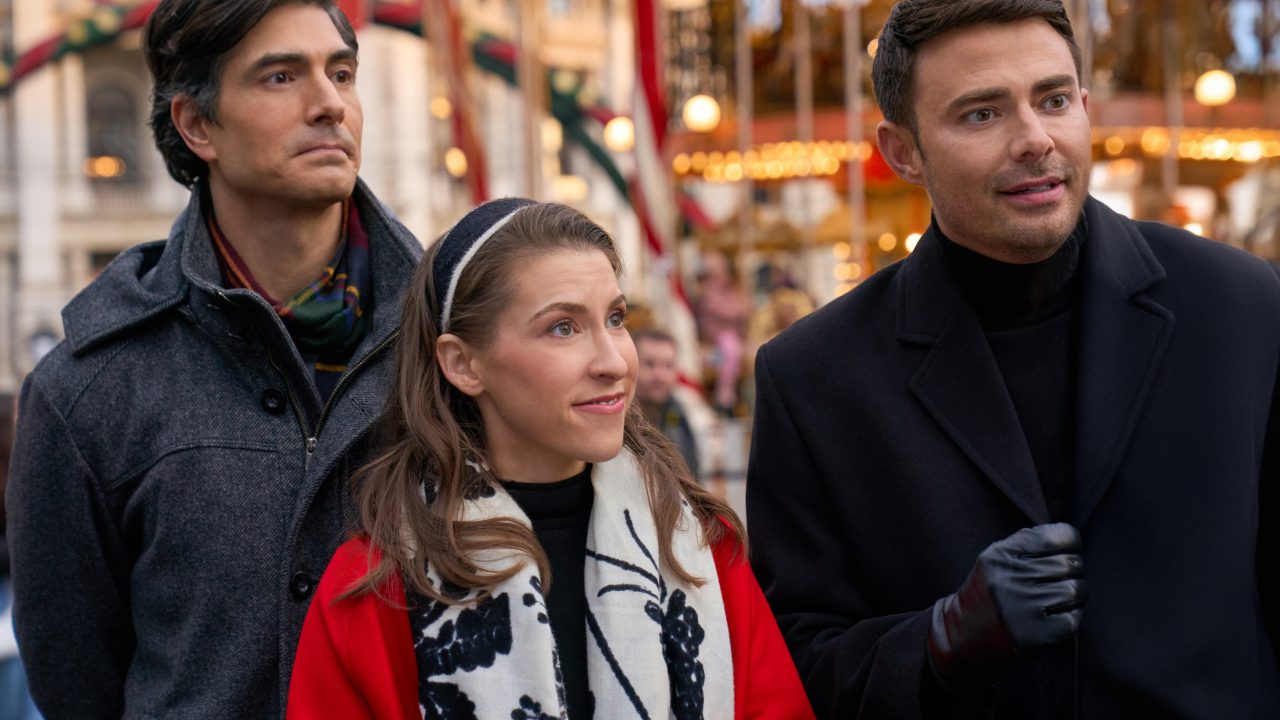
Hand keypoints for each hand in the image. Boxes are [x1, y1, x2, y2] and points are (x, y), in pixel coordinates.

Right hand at [927, 523, 1087, 689]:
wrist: (962, 635)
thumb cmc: (987, 593)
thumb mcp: (994, 560)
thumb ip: (1027, 544)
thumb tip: (1068, 538)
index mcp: (1000, 556)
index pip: (1054, 537)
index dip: (1069, 541)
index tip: (1067, 549)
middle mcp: (1010, 580)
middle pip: (1069, 564)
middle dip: (1073, 570)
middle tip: (1061, 578)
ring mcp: (1023, 608)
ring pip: (1076, 590)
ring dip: (1075, 594)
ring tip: (1059, 597)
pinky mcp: (1035, 635)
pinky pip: (1073, 617)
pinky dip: (1071, 615)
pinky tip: (1055, 615)